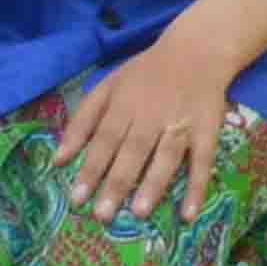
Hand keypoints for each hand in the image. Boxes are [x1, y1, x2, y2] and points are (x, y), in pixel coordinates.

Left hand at [58, 19, 256, 220]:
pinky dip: (197, 187)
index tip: (77, 199)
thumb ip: (82, 121)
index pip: (105, 139)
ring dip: (154, 184)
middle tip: (102, 215)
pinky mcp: (208, 130)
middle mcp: (153, 115)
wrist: (198, 50)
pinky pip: (203, 161)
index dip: (91, 169)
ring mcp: (182, 123)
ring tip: (139, 212)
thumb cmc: (146, 73)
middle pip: (133, 151)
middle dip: (117, 183)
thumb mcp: (108, 87)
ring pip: (166, 156)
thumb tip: (57, 159)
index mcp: (125, 104)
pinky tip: (188, 213)